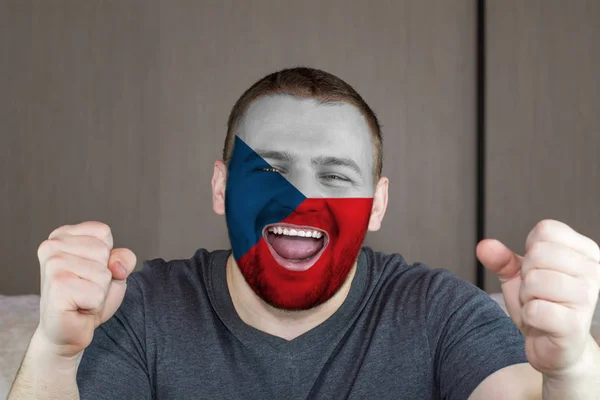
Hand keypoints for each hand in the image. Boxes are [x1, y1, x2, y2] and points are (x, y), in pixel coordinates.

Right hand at [35, 221, 136, 357]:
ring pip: (103, 273)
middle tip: (85, 288)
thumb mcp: (114, 270)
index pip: (103, 232)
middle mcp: (52, 246)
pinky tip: (77, 307)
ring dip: (99, 291)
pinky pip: (98, 294)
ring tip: (81, 297)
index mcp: (62, 235)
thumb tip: (116, 265)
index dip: (107, 256)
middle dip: (104, 275)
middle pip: (104, 251)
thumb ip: (124, 258)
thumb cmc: (89, 296)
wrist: (68, 330)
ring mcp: (52, 266)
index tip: (89, 271)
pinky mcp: (57, 288)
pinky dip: (95, 305)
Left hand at [477, 219, 599, 377]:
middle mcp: (593, 271)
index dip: (530, 250)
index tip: (538, 270)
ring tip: (538, 305)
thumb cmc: (542, 305)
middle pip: (538, 253)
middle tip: (536, 292)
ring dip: (526, 296)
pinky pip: (534, 309)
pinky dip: (528, 315)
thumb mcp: (518, 276)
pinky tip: (541, 321)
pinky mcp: (575, 325)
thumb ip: (501, 258)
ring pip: (535, 281)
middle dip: (526, 275)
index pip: (545, 230)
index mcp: (585, 252)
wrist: (554, 346)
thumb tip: (484, 246)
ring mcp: (587, 298)